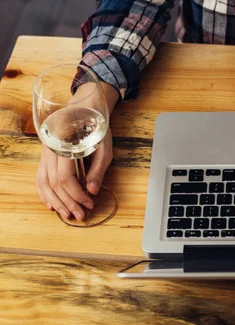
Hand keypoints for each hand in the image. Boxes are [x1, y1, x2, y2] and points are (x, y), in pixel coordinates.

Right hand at [36, 81, 118, 220]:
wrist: (85, 109)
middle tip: (80, 215)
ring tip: (67, 214)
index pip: (65, 179)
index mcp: (64, 147)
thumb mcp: (104, 148)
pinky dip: (44, 193)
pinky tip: (52, 204)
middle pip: (54, 184)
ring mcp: (45, 154)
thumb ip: (97, 170)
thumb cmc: (96, 128)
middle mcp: (50, 151)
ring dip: (55, 201)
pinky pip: (40, 177)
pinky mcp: (46, 156)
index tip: (90, 203)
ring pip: (44, 183)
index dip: (77, 195)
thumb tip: (92, 191)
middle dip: (68, 202)